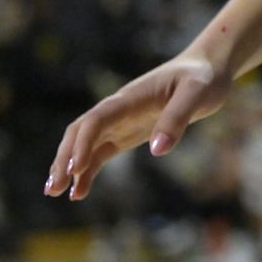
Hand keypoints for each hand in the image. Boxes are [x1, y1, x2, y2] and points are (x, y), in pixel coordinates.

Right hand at [45, 52, 230, 198]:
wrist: (207, 69)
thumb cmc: (202, 78)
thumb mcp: (196, 95)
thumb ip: (176, 119)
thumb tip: (157, 150)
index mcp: (131, 97)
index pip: (97, 119)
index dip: (83, 142)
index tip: (75, 168)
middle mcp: (119, 108)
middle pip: (81, 131)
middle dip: (64, 158)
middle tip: (53, 188)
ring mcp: (121, 121)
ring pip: (85, 143)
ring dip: (68, 166)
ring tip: (54, 192)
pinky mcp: (128, 132)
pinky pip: (101, 152)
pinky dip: (87, 170)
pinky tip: (79, 191)